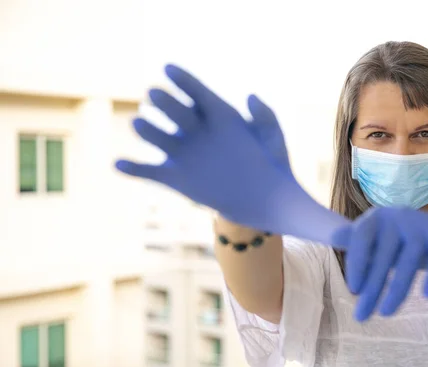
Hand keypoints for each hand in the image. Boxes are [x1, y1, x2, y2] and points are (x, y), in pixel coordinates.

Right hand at [115, 64, 348, 245]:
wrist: (262, 207)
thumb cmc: (277, 178)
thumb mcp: (278, 151)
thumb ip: (271, 126)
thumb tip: (251, 97)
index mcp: (226, 121)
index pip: (202, 95)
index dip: (186, 82)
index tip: (170, 69)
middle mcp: (201, 133)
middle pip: (178, 113)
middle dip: (167, 104)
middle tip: (157, 96)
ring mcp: (186, 155)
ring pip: (161, 138)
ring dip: (149, 131)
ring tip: (141, 127)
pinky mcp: (177, 178)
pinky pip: (151, 171)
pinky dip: (135, 168)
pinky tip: (119, 164)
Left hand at [332, 207, 427, 321]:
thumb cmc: (403, 243)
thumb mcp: (378, 240)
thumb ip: (356, 241)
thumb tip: (332, 236)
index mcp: (378, 217)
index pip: (361, 237)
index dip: (357, 263)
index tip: (353, 290)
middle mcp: (399, 216)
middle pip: (384, 257)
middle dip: (372, 289)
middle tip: (361, 316)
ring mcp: (423, 226)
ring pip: (409, 263)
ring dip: (397, 291)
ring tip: (386, 313)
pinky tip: (427, 296)